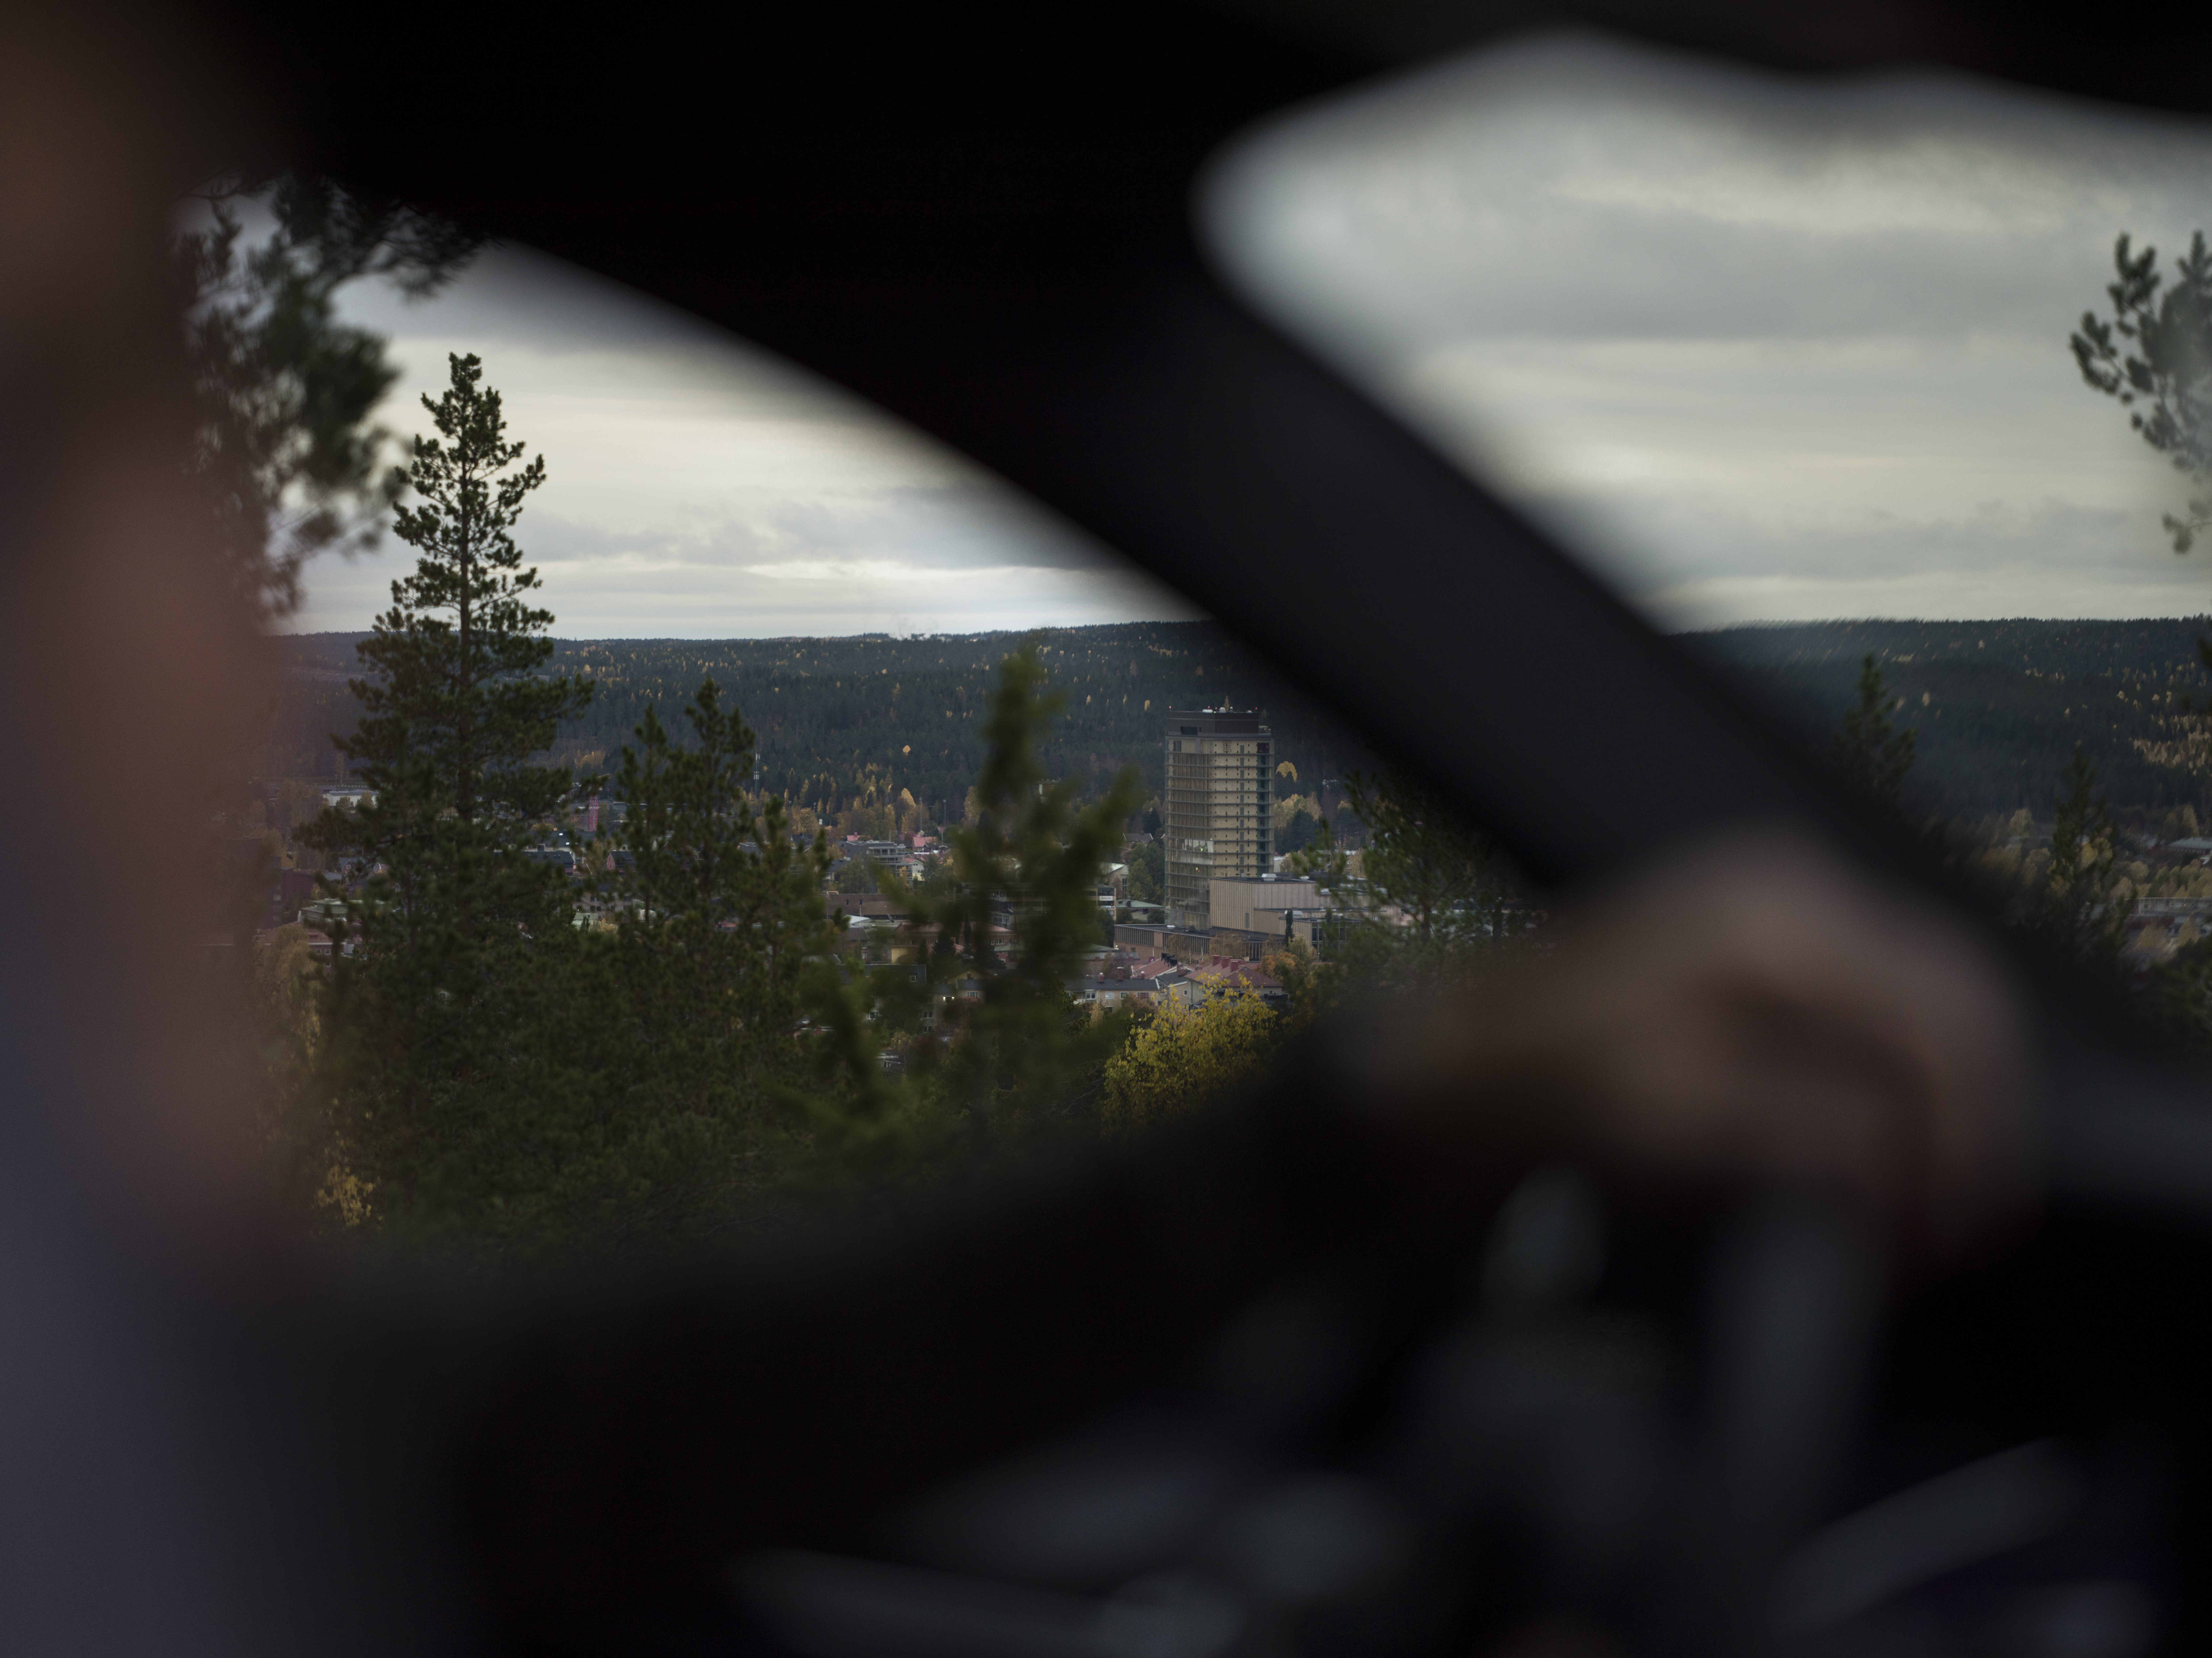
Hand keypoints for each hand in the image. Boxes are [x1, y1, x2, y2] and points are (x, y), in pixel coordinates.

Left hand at [1364, 831, 2032, 1257]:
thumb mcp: (1691, 1128)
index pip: (1942, 1026)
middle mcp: (1793, 891)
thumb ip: (1822, 1137)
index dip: (1967, 1140)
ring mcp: (1776, 906)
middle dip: (1966, 1123)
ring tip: (1914, 1207)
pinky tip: (1872, 1154)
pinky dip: (1887, 1085)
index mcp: (1780, 927)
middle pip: (1950, 1006)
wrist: (1460, 1065)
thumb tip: (1913, 1165)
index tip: (1951, 1231)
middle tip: (1947, 1228)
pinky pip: (1867, 1009)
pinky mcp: (1761, 942)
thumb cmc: (1552, 1092)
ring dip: (1933, 1109)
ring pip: (1918, 1010)